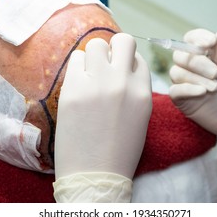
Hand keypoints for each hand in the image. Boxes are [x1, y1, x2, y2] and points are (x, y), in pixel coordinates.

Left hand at [54, 33, 151, 179]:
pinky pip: (75, 59)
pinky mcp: (73, 89)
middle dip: (114, 48)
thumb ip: (135, 90)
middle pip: (123, 40)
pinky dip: (77, 67)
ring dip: (93, 56)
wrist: (94, 175)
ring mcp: (97, 84)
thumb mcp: (140, 118)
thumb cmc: (119, 151)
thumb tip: (123, 68)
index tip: (118, 72)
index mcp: (143, 92)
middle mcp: (123, 83)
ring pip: (96, 45)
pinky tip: (77, 84)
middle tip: (104, 64)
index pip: (138, 58)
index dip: (127, 62)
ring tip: (88, 75)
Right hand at [169, 29, 216, 143]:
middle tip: (216, 73)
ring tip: (215, 87)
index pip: (192, 39)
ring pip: (176, 72)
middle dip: (197, 61)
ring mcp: (188, 84)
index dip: (197, 38)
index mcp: (208, 56)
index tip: (211, 43)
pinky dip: (186, 89)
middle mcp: (195, 68)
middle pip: (180, 55)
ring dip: (195, 77)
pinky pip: (174, 91)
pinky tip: (203, 92)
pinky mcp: (184, 102)